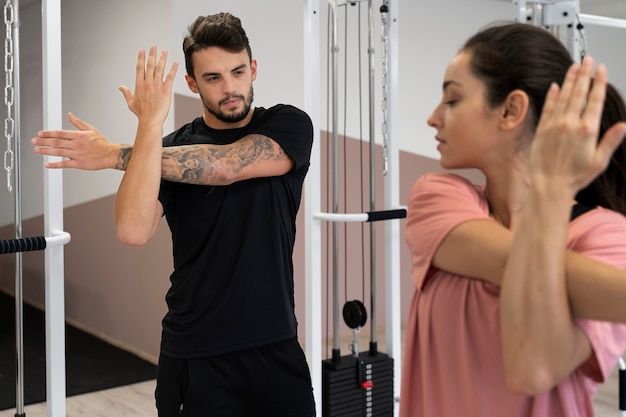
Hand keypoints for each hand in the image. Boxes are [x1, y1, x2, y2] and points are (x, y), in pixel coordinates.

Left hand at [32, 112, 120, 169]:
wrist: (110, 155)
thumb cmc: (101, 143)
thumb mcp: (90, 129)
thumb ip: (78, 122)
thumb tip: (69, 115)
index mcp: (78, 136)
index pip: (60, 133)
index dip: (49, 133)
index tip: (40, 134)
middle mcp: (76, 145)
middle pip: (56, 142)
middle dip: (43, 142)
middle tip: (34, 141)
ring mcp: (77, 154)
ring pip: (58, 152)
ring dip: (46, 151)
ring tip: (37, 150)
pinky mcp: (79, 163)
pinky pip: (65, 164)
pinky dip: (55, 164)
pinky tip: (47, 164)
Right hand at [118, 46, 177, 126]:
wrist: (151, 120)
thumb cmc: (142, 113)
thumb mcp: (131, 102)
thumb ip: (126, 93)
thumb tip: (121, 87)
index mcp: (139, 84)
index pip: (140, 67)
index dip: (141, 58)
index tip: (142, 51)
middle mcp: (148, 82)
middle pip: (150, 65)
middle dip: (152, 54)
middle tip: (154, 47)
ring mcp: (157, 85)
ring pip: (160, 68)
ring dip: (162, 58)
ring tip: (164, 51)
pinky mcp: (166, 89)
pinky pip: (170, 76)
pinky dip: (173, 69)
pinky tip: (175, 63)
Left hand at [530, 56, 625, 195]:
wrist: (548, 186)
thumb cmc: (573, 177)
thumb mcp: (599, 161)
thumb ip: (611, 141)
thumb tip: (623, 126)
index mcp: (587, 130)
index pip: (594, 100)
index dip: (598, 82)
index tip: (600, 69)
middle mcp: (569, 125)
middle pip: (578, 93)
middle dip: (584, 74)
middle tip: (587, 60)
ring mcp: (554, 126)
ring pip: (562, 97)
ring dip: (569, 80)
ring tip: (574, 67)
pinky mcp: (542, 130)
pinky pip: (547, 108)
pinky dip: (552, 96)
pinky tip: (555, 86)